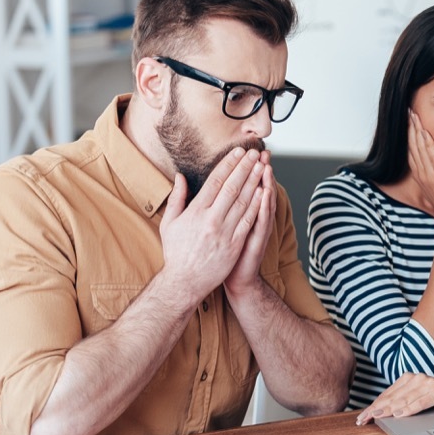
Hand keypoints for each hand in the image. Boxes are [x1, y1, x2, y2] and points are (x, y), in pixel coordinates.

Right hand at [159, 147, 264, 304]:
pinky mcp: (235, 244)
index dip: (228, 164)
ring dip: (254, 182)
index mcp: (195, 212)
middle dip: (245, 168)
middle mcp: (210, 220)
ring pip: (243, 202)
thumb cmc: (176, 252)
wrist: (185, 282)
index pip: (215, 182)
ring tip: (262, 166)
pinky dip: (257, 205)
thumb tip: (180, 176)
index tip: (238, 152)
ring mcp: (224, 232)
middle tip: (254, 153)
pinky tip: (264, 192)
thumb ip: (177, 198)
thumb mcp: (169, 223)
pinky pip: (249, 221)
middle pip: (231, 187)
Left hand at [225, 150, 276, 297]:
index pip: (245, 186)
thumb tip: (212, 189)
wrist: (235, 279)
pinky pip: (261, 222)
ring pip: (263, 203)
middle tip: (262, 153)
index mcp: (241, 213)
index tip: (246, 152)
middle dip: (259, 171)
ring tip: (266, 167)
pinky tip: (265, 195)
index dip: (246, 169)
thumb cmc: (225, 254)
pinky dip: (264, 208)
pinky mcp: (257, 241)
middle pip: (258, 190)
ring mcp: (257, 229)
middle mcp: (252, 219)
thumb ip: (219, 207)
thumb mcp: (222, 227)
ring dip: (266, 184)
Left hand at [355, 373, 433, 425]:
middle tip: (362, 419)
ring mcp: (427, 384)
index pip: (387, 394)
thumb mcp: (418, 394)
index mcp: (410, 378)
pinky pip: (419, 402)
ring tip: (375, 417)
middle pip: (392, 397)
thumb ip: (404, 399)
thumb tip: (385, 412)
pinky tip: (398, 414)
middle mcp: (417, 379)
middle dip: (376, 409)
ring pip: (403, 399)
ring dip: (387, 409)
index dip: (374, 405)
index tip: (363, 415)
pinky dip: (408, 409)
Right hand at [408, 112, 433, 222]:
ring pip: (419, 148)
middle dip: (410, 127)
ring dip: (416, 130)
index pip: (411, 150)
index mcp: (421, 175)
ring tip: (413, 114)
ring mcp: (429, 175)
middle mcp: (421, 174)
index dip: (409, 134)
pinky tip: (425, 130)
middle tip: (408, 111)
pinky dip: (427, 142)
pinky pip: (431, 156)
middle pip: (412, 146)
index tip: (408, 121)